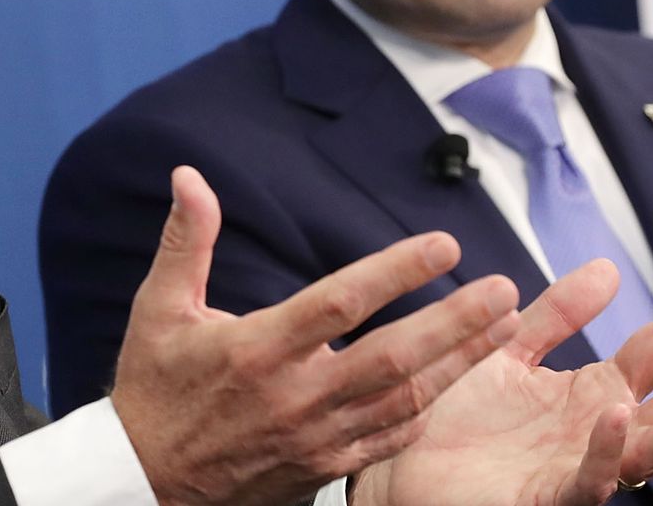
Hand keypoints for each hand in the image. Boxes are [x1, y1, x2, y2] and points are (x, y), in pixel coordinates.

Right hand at [111, 166, 524, 505]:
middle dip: (455, 322)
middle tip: (506, 289)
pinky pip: (390, 440)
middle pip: (392, 356)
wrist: (146, 486)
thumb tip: (188, 177)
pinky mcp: (324, 469)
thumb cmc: (154, 389)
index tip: (444, 244)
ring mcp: (315, 438)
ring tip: (505, 325)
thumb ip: (186, 241)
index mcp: (258, 349)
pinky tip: (460, 380)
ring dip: (460, 362)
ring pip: (403, 399)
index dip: (397, 271)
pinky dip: (428, 409)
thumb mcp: (159, 310)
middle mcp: (295, 396)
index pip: (341, 303)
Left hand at [352, 260, 652, 505]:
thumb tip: (610, 269)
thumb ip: (556, 314)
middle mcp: (594, 431)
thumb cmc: (452, 420)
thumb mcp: (507, 350)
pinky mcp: (545, 497)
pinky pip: (584, 480)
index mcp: (591, 392)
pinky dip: (606, 453)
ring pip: (645, 450)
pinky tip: (619, 419)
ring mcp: (575, 466)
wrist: (396, 470)